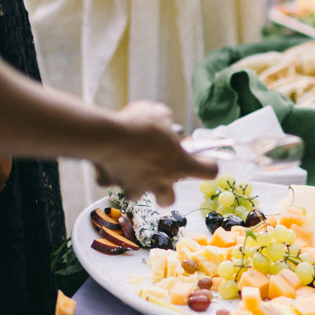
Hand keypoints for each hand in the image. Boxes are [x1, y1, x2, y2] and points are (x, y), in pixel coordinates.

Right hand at [92, 101, 216, 205]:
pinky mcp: (112, 184)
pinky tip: (108, 158)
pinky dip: (111, 173)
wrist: (107, 136)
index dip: (208, 164)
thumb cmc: (140, 125)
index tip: (203, 158)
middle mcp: (159, 182)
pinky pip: (112, 181)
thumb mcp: (161, 115)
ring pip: (138, 194)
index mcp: (179, 165)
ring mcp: (135, 187)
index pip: (208, 171)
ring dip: (136, 183)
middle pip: (169, 199)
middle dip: (166, 189)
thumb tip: (165, 125)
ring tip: (130, 166)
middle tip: (159, 172)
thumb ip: (167, 123)